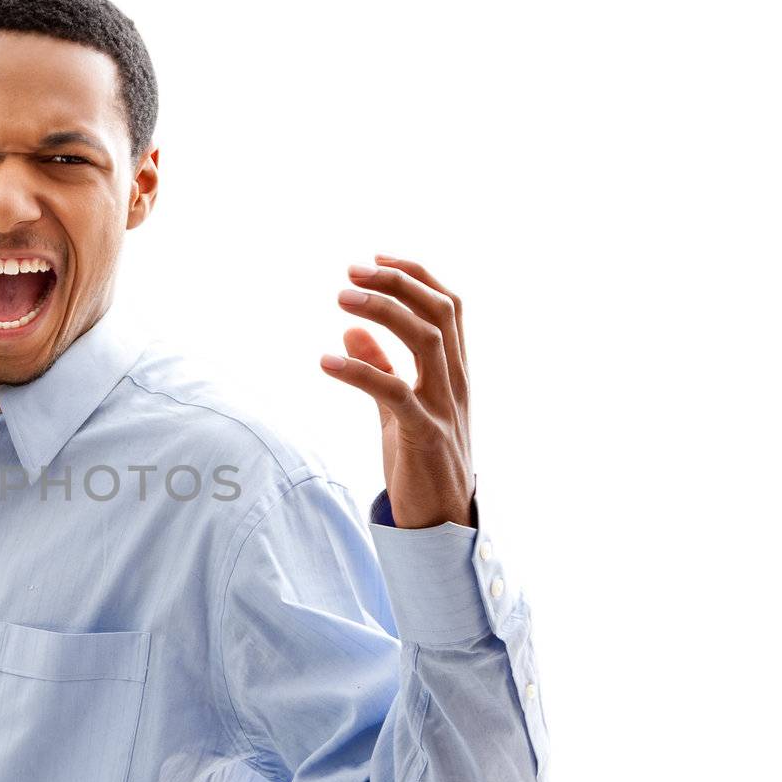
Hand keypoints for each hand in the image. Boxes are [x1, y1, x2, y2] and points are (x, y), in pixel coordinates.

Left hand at [318, 254, 475, 528]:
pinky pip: (395, 393)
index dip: (416, 275)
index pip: (449, 307)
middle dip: (396, 283)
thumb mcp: (396, 409)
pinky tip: (325, 361)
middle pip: (439, 313)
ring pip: (426, 341)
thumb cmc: (421, 464)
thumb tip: (350, 329)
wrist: (442, 524)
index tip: (376, 258)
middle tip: (350, 270)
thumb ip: (380, 367)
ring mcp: (445, 408)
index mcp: (454, 373)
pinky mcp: (425, 437)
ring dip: (383, 311)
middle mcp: (456, 384)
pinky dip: (359, 371)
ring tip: (340, 298)